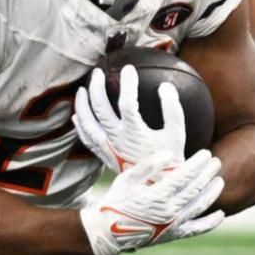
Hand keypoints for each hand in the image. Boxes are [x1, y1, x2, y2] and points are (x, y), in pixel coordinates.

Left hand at [74, 64, 188, 171]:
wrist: (159, 186)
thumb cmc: (170, 159)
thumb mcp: (177, 133)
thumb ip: (172, 108)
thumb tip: (165, 86)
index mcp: (134, 133)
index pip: (127, 102)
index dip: (128, 83)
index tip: (129, 69)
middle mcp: (116, 140)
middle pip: (100, 108)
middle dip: (97, 87)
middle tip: (98, 73)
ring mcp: (107, 148)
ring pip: (87, 123)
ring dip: (82, 104)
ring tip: (82, 90)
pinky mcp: (104, 156)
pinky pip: (86, 139)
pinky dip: (80, 126)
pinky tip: (77, 117)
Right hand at [79, 150, 225, 254]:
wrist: (108, 233)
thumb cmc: (116, 201)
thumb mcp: (127, 178)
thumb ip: (149, 165)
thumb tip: (169, 154)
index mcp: (157, 195)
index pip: (185, 175)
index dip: (197, 163)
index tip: (206, 153)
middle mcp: (168, 211)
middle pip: (196, 188)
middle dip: (208, 173)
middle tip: (216, 161)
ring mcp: (173, 225)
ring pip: (200, 206)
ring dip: (212, 193)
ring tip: (219, 180)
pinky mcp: (173, 235)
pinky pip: (197, 230)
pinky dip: (210, 223)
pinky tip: (221, 214)